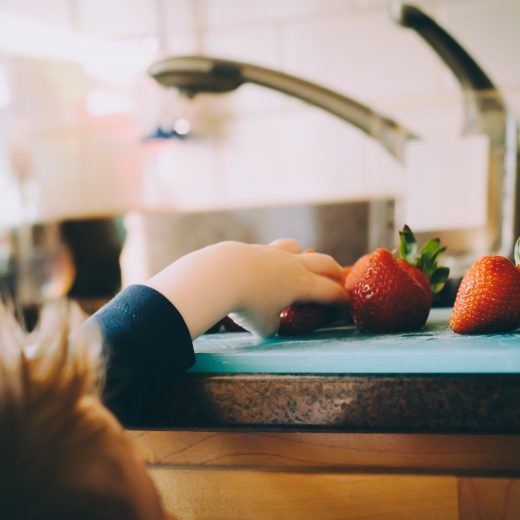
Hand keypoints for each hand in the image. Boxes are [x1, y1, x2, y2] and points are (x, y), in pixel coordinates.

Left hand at [145, 239, 346, 337]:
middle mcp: (292, 265)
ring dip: (303, 256)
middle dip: (334, 272)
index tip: (346, 305)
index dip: (342, 299)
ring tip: (299, 266)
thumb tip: (271, 323)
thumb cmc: (246, 304)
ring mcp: (273, 253)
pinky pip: (271, 250)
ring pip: (296, 248)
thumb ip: (273, 325)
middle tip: (338, 280)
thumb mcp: (263, 327)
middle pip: (324, 262)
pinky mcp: (253, 249)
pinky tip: (264, 268)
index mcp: (302, 284)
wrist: (220, 275)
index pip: (331, 291)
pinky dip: (274, 259)